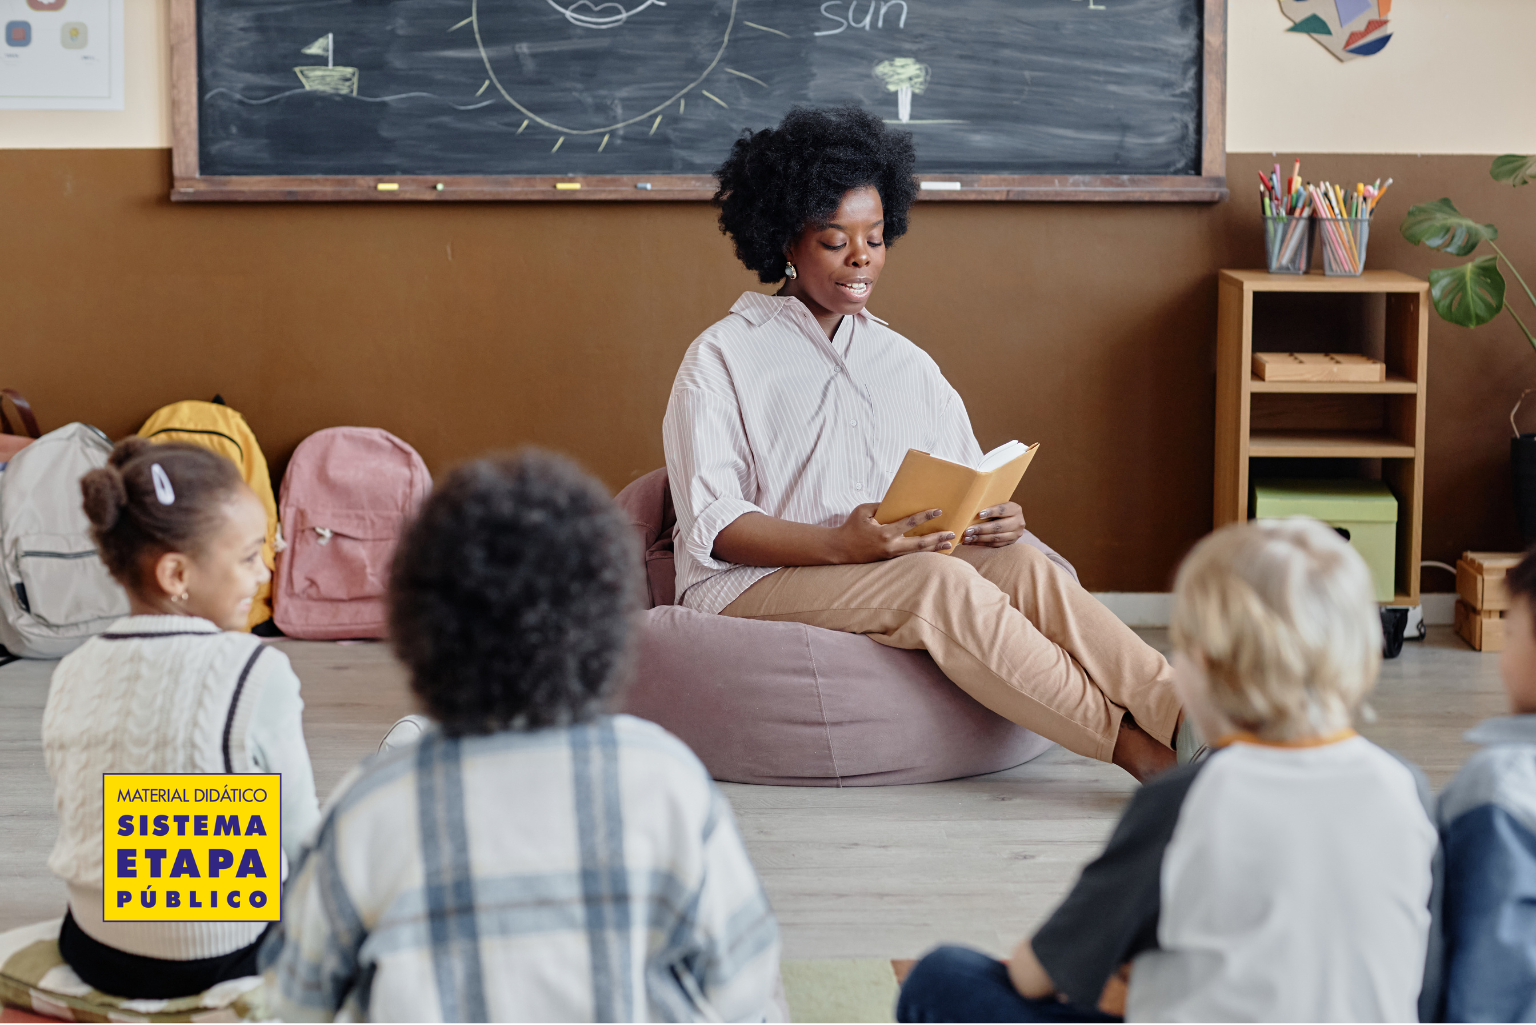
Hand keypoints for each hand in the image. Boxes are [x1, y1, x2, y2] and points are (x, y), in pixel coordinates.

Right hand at [832, 504, 955, 562]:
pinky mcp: (890, 559)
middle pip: (920, 544)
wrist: (840, 549)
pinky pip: (911, 556)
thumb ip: (881, 506)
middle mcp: (890, 546)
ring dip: (934, 548)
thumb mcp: (863, 511)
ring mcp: (891, 555)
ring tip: (949, 544)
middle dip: (937, 538)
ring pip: (917, 553)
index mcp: (884, 533)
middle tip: (951, 534)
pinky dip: (924, 553)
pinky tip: (934, 550)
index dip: (925, 516)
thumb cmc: (851, 527)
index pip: (910, 523)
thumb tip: (897, 502)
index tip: (938, 511)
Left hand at [961, 502, 1025, 546]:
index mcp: (1015, 509)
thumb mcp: (999, 504)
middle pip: (998, 526)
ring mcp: (1015, 534)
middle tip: (968, 530)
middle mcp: (1018, 522)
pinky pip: (994, 545)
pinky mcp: (1010, 543)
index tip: (979, 514)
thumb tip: (971, 507)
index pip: (1002, 510)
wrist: (1012, 520)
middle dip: (981, 529)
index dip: (991, 512)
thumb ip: (990, 505)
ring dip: (979, 538)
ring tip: (967, 538)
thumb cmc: (1000, 510)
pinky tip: (971, 542)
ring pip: (996, 538)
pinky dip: (981, 544)